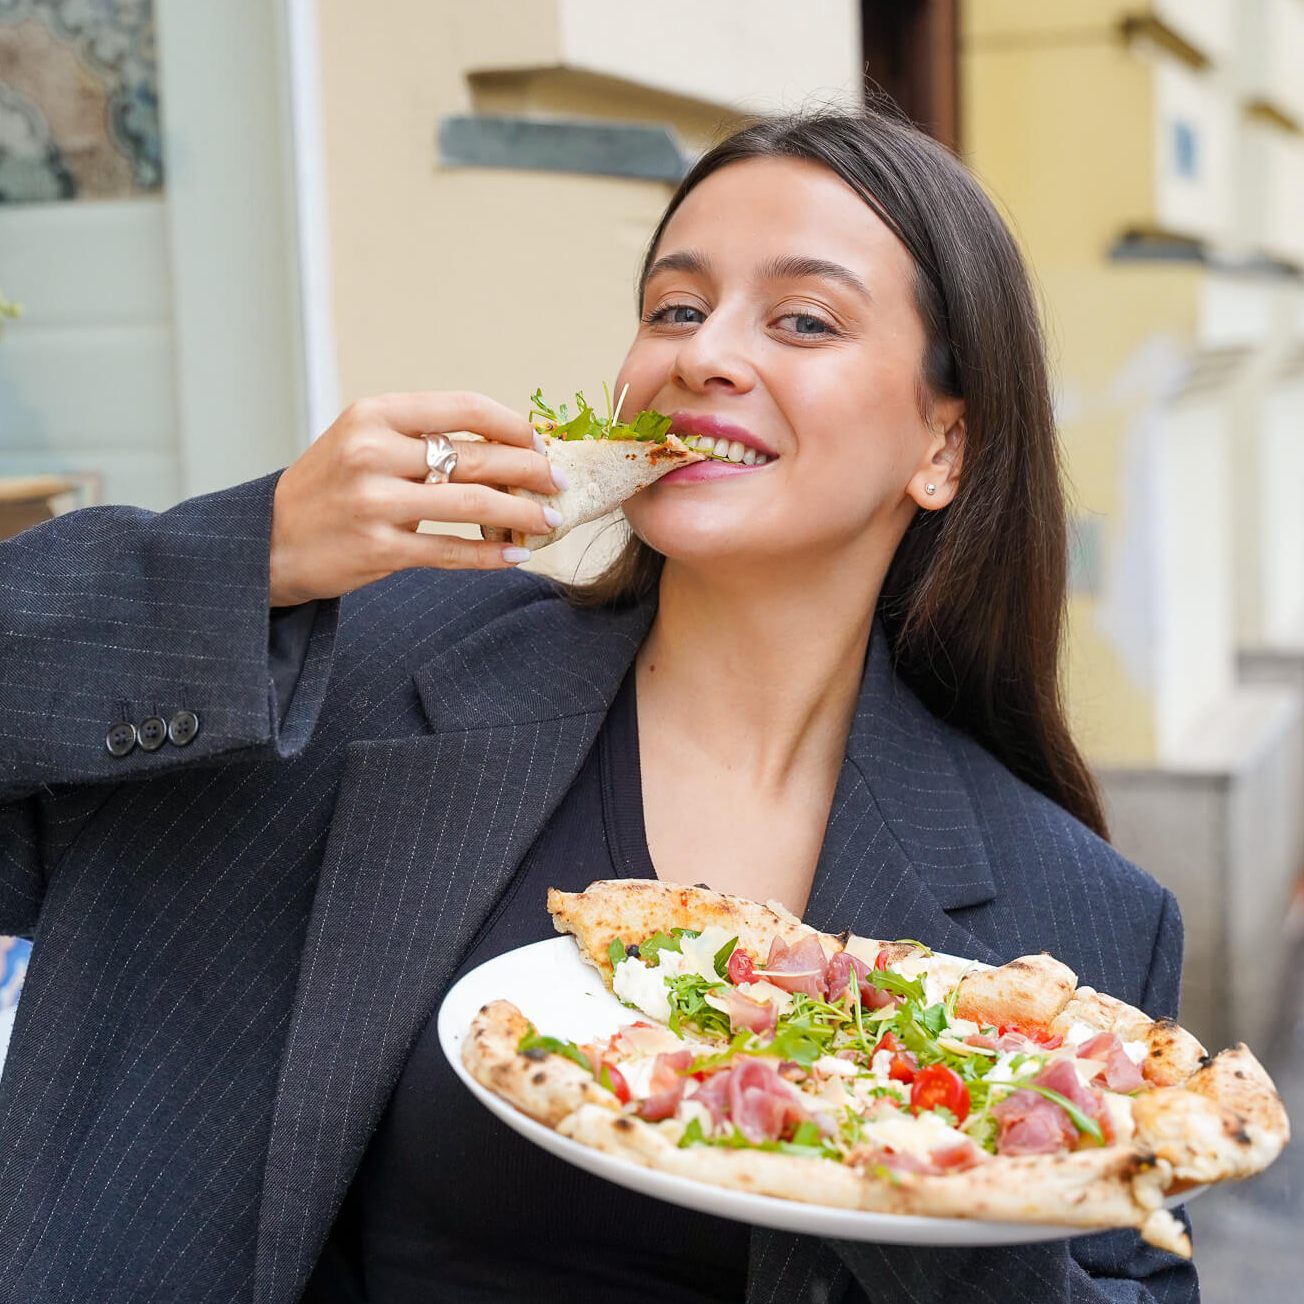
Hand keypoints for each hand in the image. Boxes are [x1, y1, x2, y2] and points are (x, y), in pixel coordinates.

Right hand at [268, 391, 563, 605]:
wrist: (267, 541)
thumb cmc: (328, 488)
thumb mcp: (362, 441)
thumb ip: (420, 438)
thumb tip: (503, 444)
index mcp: (374, 415)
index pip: (464, 408)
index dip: (512, 425)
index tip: (539, 442)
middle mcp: (374, 452)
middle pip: (477, 457)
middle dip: (531, 471)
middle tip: (559, 482)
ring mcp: (375, 502)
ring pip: (473, 504)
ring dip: (522, 513)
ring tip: (549, 520)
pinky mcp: (379, 549)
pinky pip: (451, 551)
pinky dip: (490, 555)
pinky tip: (515, 556)